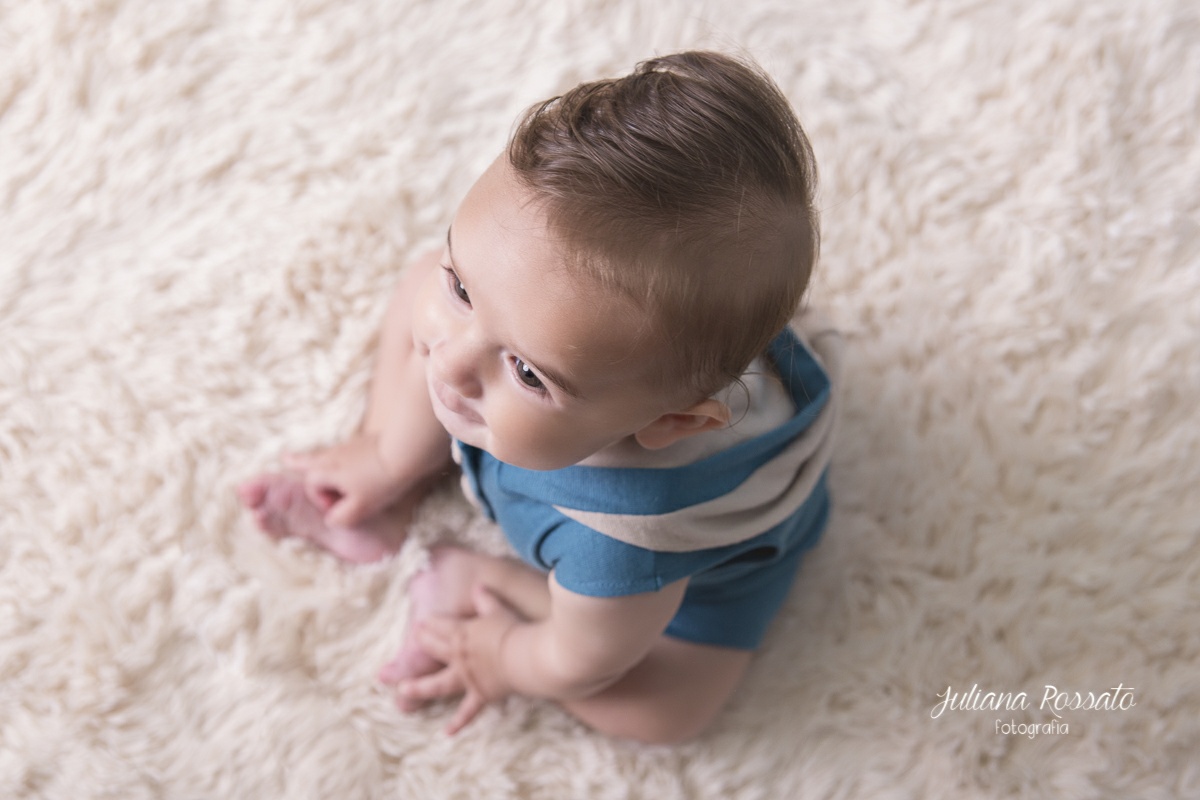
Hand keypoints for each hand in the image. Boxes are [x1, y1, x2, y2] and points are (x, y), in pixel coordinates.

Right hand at [284, 434, 402, 526]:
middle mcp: (332, 456)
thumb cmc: (380, 481)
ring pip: (327, 453)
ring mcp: (348, 446)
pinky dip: (339, 455)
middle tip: (285, 460)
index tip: (339, 508)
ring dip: (318, 458)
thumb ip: (340, 518)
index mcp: (327, 470)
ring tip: (305, 455)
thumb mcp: (360, 508)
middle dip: (298, 463)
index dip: (322, 500)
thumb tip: (331, 519)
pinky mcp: (364, 443)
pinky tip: (343, 455)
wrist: (404, 450)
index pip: (311, 485)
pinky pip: (345, 450)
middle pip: (310, 459)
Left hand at [398, 585, 520, 734]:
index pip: (441, 626)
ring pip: (438, 684)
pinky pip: (467, 711)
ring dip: (419, 688)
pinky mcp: (480, 694)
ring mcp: (467, 678)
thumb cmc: (512, 630)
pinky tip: (447, 732)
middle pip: (434, 650)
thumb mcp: (498, 609)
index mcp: (463, 634)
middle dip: (421, 645)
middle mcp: (459, 657)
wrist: (524, 657)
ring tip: (403, 691)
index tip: (419, 623)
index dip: (429, 624)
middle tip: (410, 643)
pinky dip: (458, 722)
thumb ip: (486, 599)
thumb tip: (478, 587)